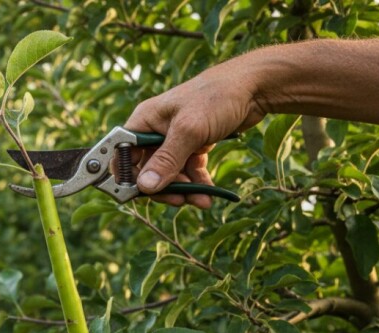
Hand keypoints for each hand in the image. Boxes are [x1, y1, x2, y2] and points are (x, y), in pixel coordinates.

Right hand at [124, 59, 265, 207]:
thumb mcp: (189, 130)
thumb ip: (166, 160)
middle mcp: (156, 130)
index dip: (127, 176)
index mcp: (145, 121)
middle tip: (178, 199)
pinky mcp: (194, 145)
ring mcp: (175, 139)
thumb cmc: (216, 97)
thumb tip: (145, 187)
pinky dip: (196, 184)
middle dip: (162, 187)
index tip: (140, 195)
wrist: (254, 87)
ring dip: (183, 190)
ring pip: (170, 174)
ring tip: (201, 200)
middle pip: (147, 169)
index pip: (124, 154)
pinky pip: (188, 171)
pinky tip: (208, 194)